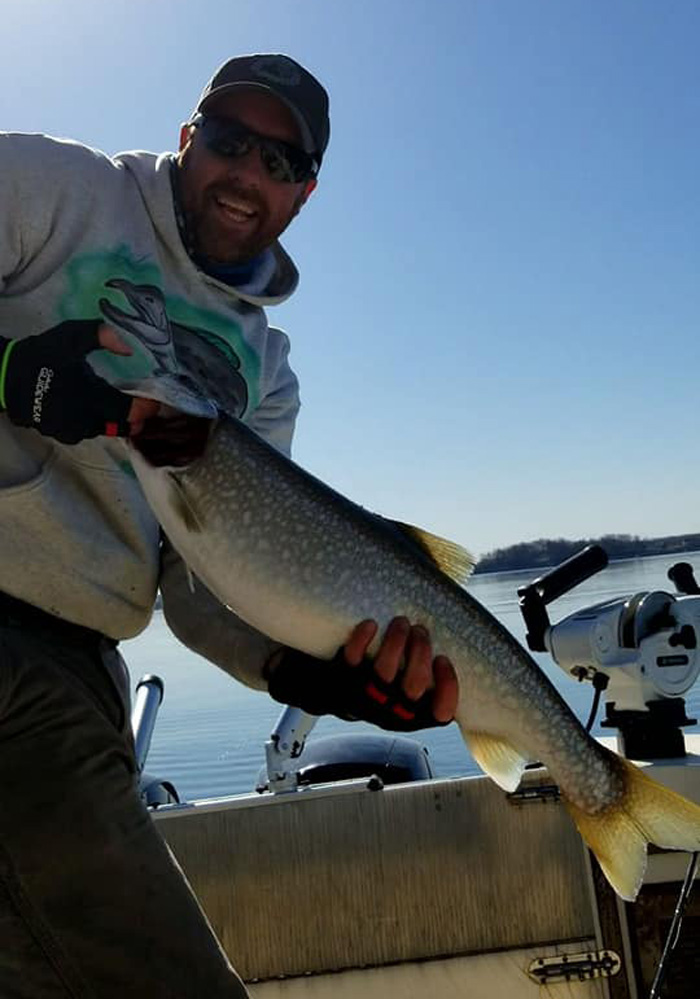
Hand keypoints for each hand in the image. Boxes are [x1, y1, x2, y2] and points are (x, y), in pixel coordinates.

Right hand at [0, 320, 157, 443]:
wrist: (4, 377)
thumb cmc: (41, 356)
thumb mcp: (71, 337)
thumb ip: (102, 335)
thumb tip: (129, 346)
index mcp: (90, 398)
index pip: (128, 412)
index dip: (145, 409)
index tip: (156, 402)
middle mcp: (84, 421)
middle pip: (121, 426)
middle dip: (136, 418)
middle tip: (146, 407)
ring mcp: (71, 431)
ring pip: (104, 429)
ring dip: (115, 420)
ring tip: (124, 406)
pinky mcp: (61, 435)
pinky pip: (88, 431)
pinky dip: (97, 421)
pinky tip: (100, 409)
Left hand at [344, 616, 457, 724]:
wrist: (341, 696)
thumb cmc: (391, 687)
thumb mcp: (416, 695)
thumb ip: (436, 681)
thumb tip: (466, 643)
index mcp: (416, 716)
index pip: (441, 712)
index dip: (447, 687)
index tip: (443, 658)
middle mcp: (393, 711)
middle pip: (413, 686)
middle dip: (420, 653)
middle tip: (421, 631)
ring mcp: (366, 696)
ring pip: (384, 672)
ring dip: (396, 642)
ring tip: (401, 622)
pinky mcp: (344, 678)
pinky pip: (352, 660)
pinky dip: (361, 640)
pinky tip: (371, 623)